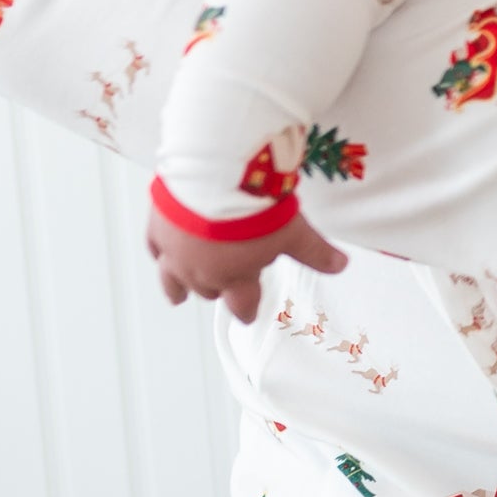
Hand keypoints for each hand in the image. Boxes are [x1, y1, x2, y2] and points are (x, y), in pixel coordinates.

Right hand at [147, 205, 347, 321]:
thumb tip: (341, 265)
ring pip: (173, 278)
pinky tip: (159, 254)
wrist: (213, 180)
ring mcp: (175, 252)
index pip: (242, 304)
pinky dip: (160, 253)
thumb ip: (315, 252)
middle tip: (224, 288)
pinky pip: (155, 247)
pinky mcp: (158, 227)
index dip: (247, 309)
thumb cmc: (254, 212)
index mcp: (235, 279)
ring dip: (178, 287)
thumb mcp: (294, 232)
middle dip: (219, 289)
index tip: (248, 316)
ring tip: (177, 297)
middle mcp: (201, 272)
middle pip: (209, 289)